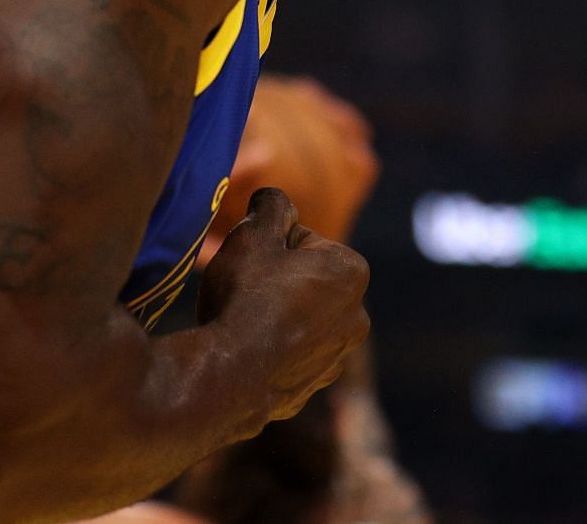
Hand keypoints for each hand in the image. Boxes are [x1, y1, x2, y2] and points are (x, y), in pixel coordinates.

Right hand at [196, 187, 370, 425]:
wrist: (228, 377)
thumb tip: (276, 201)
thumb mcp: (254, 234)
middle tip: (246, 292)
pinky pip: (290, 353)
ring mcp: (338, 356)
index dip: (270, 247)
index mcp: (352, 271)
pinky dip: (273, 349)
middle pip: (305, 279)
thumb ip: (271, 205)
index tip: (255, 266)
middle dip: (278, 281)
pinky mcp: (315, 385)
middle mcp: (357, 315)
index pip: (303, 240)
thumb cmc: (246, 298)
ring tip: (245, 322)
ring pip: (299, 317)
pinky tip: (247, 351)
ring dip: (276, 315)